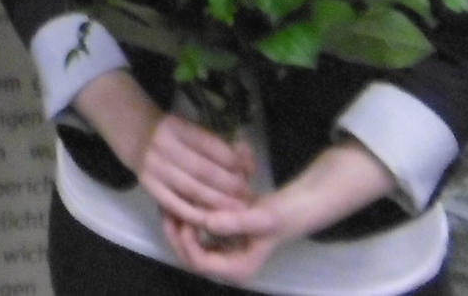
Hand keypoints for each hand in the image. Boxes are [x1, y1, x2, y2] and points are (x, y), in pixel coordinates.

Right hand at [132, 110, 256, 229]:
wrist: (135, 136)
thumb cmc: (173, 133)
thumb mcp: (191, 127)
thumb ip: (216, 143)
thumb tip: (246, 162)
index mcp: (177, 127)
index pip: (210, 145)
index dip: (232, 160)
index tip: (249, 171)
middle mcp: (164, 147)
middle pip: (203, 170)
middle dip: (229, 185)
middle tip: (247, 196)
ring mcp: (155, 169)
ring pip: (191, 190)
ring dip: (217, 202)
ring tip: (237, 210)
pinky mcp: (150, 188)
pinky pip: (176, 205)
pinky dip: (196, 215)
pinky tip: (212, 220)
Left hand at [165, 141, 399, 283]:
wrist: (301, 204)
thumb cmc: (285, 214)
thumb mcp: (262, 218)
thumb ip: (235, 222)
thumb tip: (207, 223)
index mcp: (237, 268)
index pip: (199, 263)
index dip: (186, 242)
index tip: (183, 218)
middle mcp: (229, 264)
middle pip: (190, 256)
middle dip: (176, 234)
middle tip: (166, 207)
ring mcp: (226, 251)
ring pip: (192, 244)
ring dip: (180, 225)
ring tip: (171, 201)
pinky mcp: (226, 237)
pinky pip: (199, 232)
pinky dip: (191, 218)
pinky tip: (185, 198)